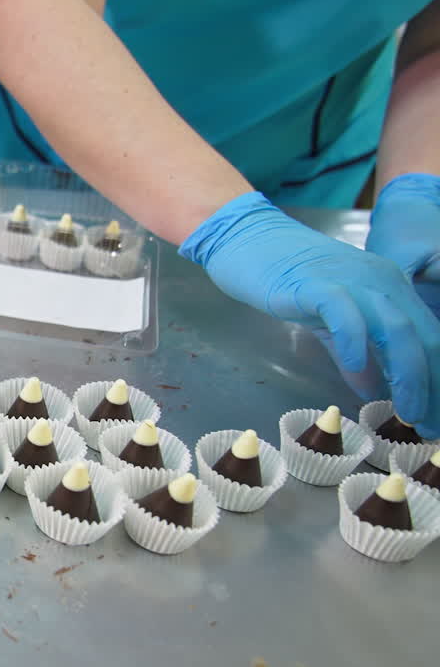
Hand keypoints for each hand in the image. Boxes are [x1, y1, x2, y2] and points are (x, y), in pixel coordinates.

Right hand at [180, 191, 439, 435]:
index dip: (435, 381)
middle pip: (424, 338)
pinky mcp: (314, 284)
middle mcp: (382, 281)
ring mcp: (350, 280)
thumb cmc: (284, 276)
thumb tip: (373, 389)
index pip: (428, 339)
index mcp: (390, 288)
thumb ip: (352, 353)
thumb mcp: (327, 319)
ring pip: (397, 329)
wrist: (245, 237)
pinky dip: (357, 345)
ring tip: (409, 413)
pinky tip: (359, 376)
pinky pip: (346, 314)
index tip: (434, 419)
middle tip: (431, 429)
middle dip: (431, 387)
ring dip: (410, 376)